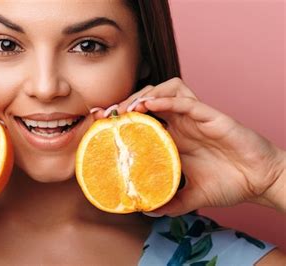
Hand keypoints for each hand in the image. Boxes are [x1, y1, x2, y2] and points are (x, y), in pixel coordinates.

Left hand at [90, 77, 284, 215]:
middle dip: (126, 102)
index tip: (102, 125)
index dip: (122, 118)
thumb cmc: (229, 183)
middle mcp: (181, 123)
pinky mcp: (210, 115)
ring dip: (144, 95)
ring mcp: (194, 117)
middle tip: (109, 115)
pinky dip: (167, 98)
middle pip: (148, 99)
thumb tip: (146, 209)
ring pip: (165, 89)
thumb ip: (170, 202)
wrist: (260, 181)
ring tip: (128, 109)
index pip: (143, 120)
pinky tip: (150, 104)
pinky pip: (186, 99)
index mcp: (174, 138)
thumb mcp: (191, 196)